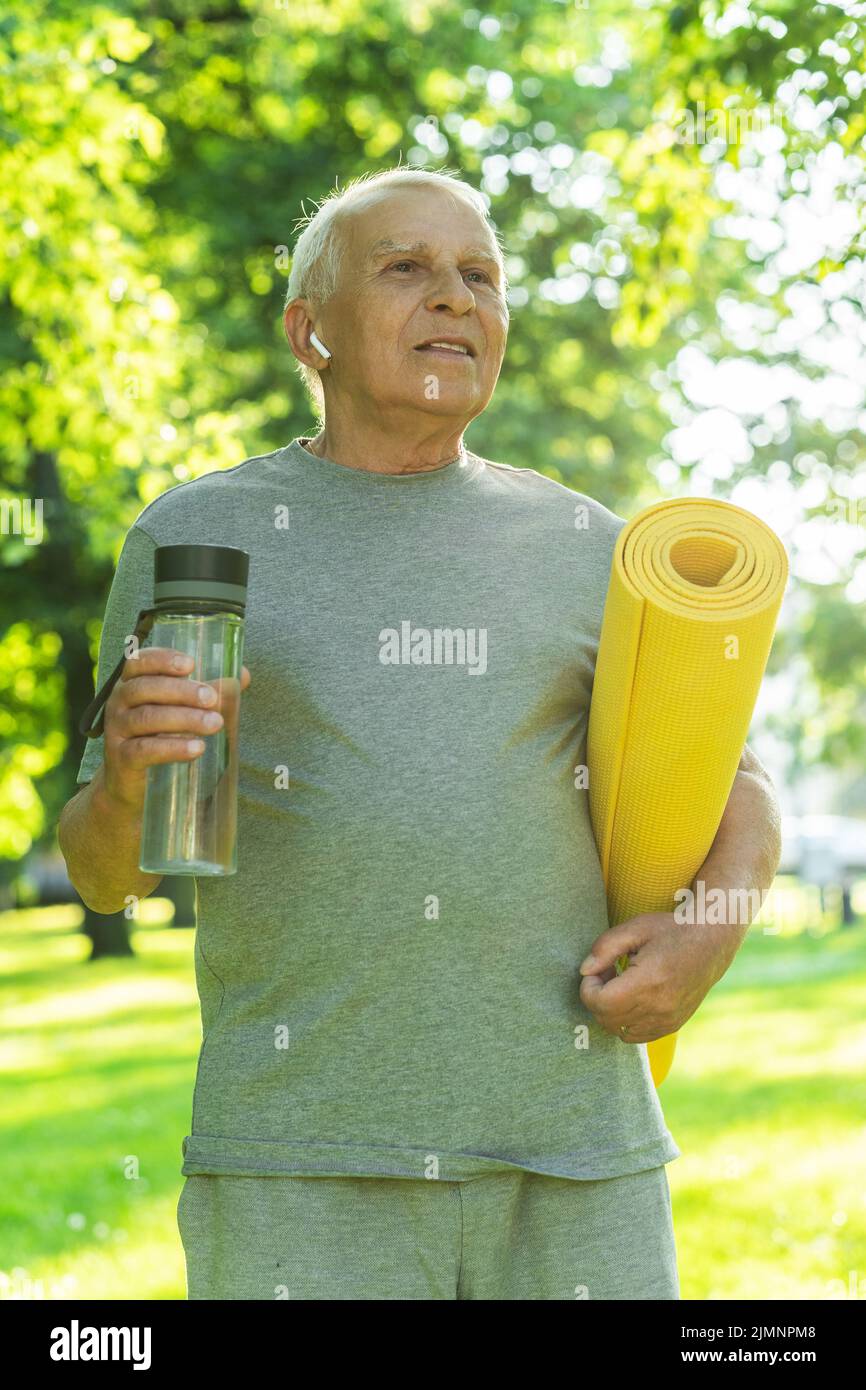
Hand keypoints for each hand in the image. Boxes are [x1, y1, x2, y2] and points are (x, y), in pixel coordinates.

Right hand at [102, 647, 251, 811]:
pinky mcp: (121, 758)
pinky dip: (172, 747)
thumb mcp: (183, 711)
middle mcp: (119, 702)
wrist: (135, 786)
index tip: (191, 664)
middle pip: (145, 688)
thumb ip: (210, 693)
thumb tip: (241, 676)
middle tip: (212, 698)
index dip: (162, 660)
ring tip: (215, 724)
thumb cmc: (161, 738)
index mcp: (132, 683)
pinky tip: (197, 748)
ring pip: (147, 717)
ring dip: (184, 719)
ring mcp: (116, 730)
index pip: (139, 661)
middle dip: (181, 690)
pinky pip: (144, 750)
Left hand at [578, 910, 733, 1043]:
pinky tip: (633, 997)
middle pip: (606, 1018)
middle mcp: (659, 1007)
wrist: (712, 942)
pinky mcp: (672, 1025)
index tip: (598, 969)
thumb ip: (605, 948)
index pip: (600, 1002)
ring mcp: (667, 1020)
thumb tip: (584, 971)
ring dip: (610, 1011)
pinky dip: (626, 1021)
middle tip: (608, 973)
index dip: (588, 987)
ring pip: (618, 1031)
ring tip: (620, 985)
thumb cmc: (671, 930)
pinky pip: (636, 1036)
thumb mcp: (636, 928)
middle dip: (597, 997)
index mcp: (649, 981)